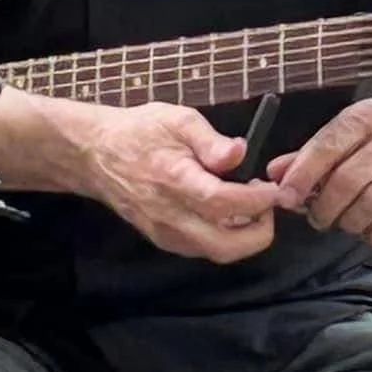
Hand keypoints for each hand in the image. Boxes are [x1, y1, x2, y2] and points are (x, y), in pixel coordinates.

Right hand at [82, 102, 285, 262]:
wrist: (97, 154)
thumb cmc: (141, 131)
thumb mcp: (177, 119)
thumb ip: (210, 139)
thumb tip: (241, 153)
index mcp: (175, 180)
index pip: (223, 203)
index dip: (257, 201)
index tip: (274, 188)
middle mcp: (170, 215)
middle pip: (225, 246)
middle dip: (259, 233)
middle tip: (268, 204)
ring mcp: (165, 233)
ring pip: (216, 253)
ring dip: (243, 237)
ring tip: (250, 205)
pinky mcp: (162, 240)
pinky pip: (201, 249)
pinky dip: (224, 238)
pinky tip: (228, 213)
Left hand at [266, 94, 371, 250]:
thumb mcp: (348, 135)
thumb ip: (310, 154)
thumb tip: (275, 173)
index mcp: (366, 116)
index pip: (327, 146)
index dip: (302, 176)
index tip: (286, 198)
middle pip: (347, 180)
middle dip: (324, 206)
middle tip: (316, 218)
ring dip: (349, 222)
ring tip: (342, 223)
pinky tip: (369, 233)